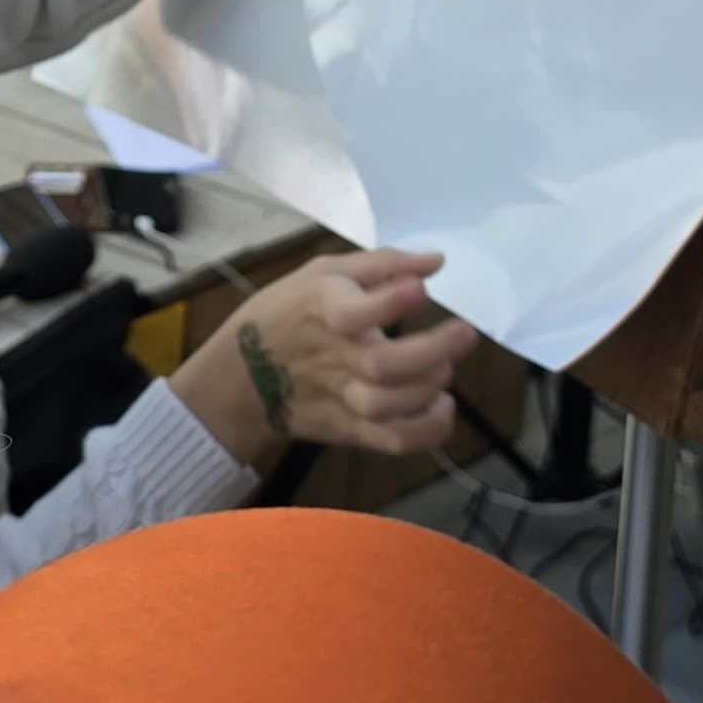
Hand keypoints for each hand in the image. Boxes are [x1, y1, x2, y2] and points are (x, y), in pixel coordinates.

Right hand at [172, 248, 478, 465]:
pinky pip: (390, 440)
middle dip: (432, 352)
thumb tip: (437, 261)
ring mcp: (340, 397)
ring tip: (444, 372)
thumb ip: (382, 264)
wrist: (239, 378)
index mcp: (322, 309)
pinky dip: (424, 432)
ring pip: (387, 406)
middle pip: (383, 365)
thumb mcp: (323, 272)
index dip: (390, 301)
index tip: (421, 290)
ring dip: (426, 390)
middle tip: (463, 334)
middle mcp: (333, 356)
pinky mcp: (347, 428)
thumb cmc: (286, 312)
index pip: (353, 312)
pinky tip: (442, 408)